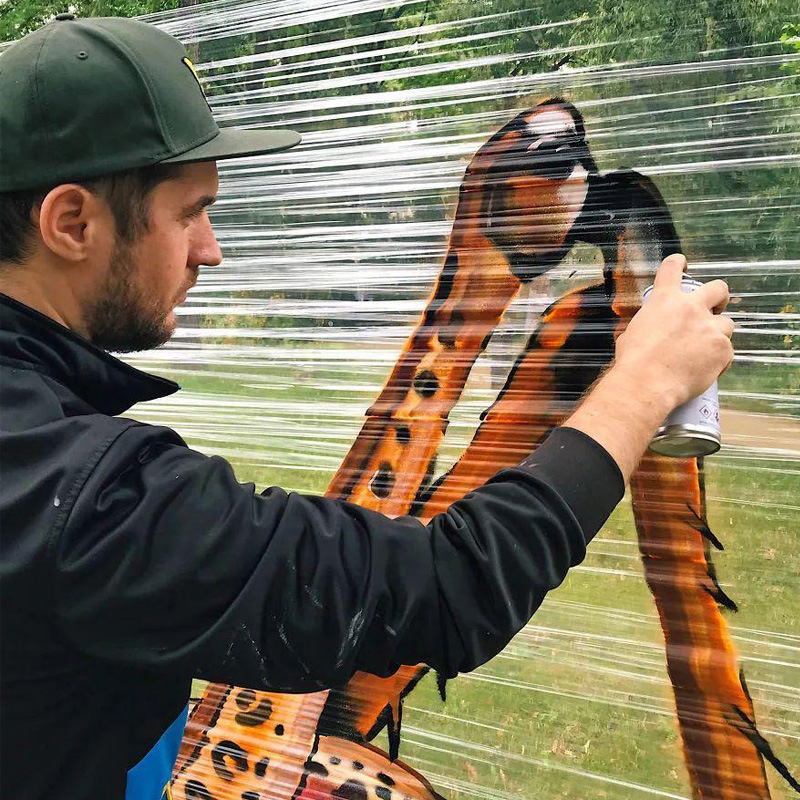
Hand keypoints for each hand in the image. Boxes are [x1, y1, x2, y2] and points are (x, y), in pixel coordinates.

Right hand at [615, 254, 734, 410]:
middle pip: (718, 288)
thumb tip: (647, 333)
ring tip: (704, 351)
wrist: (647, 384)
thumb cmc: (634, 362)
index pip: (672, 269)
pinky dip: (718, 361)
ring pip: (727, 324)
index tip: (683, 263)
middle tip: (716, 307)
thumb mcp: (630, 335)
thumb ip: (646, 326)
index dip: (678, 263)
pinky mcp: (723, 350)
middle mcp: (691, 309)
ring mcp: (710, 328)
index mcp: (664, 301)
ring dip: (718, 335)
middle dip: (719, 297)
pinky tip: (704, 370)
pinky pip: (727, 352)